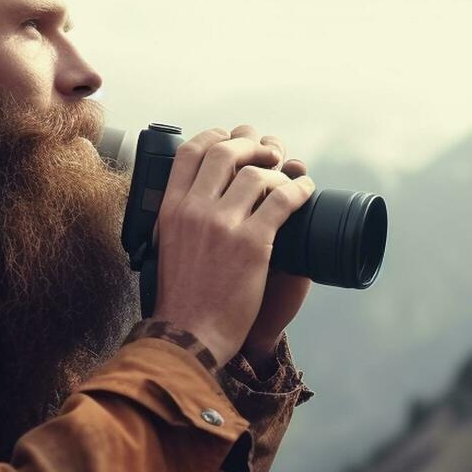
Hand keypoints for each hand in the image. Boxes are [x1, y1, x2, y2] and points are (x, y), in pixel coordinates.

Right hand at [150, 124, 315, 366]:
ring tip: (288, 176)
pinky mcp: (252, 243)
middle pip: (226, 152)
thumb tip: (196, 196)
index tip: (231, 138)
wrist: (189, 335)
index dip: (215, 136)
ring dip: (279, 169)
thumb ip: (178, 219)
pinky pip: (282, 200)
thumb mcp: (166, 246)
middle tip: (268, 152)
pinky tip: (305, 190)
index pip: (190, 152)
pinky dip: (299, 189)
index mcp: (171, 209)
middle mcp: (194, 209)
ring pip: (257, 173)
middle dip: (252, 145)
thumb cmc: (182, 297)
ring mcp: (223, 225)